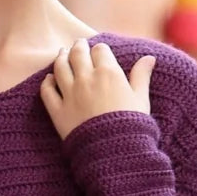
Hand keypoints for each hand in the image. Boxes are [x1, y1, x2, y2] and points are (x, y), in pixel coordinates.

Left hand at [40, 40, 154, 139]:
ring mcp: (70, 94)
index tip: (99, 51)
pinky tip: (49, 79)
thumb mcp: (141, 99)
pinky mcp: (58, 111)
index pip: (100, 50)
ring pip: (60, 67)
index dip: (100, 49)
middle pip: (77, 53)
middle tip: (78, 45)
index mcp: (108, 73)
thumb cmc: (132, 125)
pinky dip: (47, 82)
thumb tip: (149, 57)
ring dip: (60, 58)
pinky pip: (47, 91)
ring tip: (62, 54)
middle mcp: (86, 79)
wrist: (114, 151)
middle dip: (78, 46)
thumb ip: (141, 76)